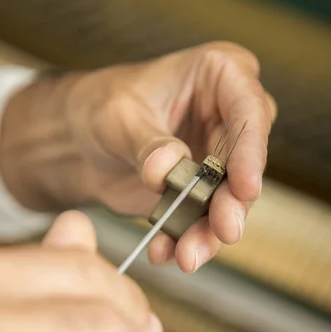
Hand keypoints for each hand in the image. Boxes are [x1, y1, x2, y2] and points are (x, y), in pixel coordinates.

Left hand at [0, 42, 275, 273]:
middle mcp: (227, 116)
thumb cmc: (100, 107)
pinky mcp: (203, 191)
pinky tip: (164, 252)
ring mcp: (217, 157)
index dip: (251, 152)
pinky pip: (202, 220)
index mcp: (219, 75)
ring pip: (227, 201)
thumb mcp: (118, 118)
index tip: (245, 189)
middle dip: (232, 203)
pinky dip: (184, 240)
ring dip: (208, 232)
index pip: (248, 110)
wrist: (80, 141)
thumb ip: (147, 144)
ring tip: (186, 256)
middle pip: (244, 164)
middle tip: (223, 231)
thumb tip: (167, 168)